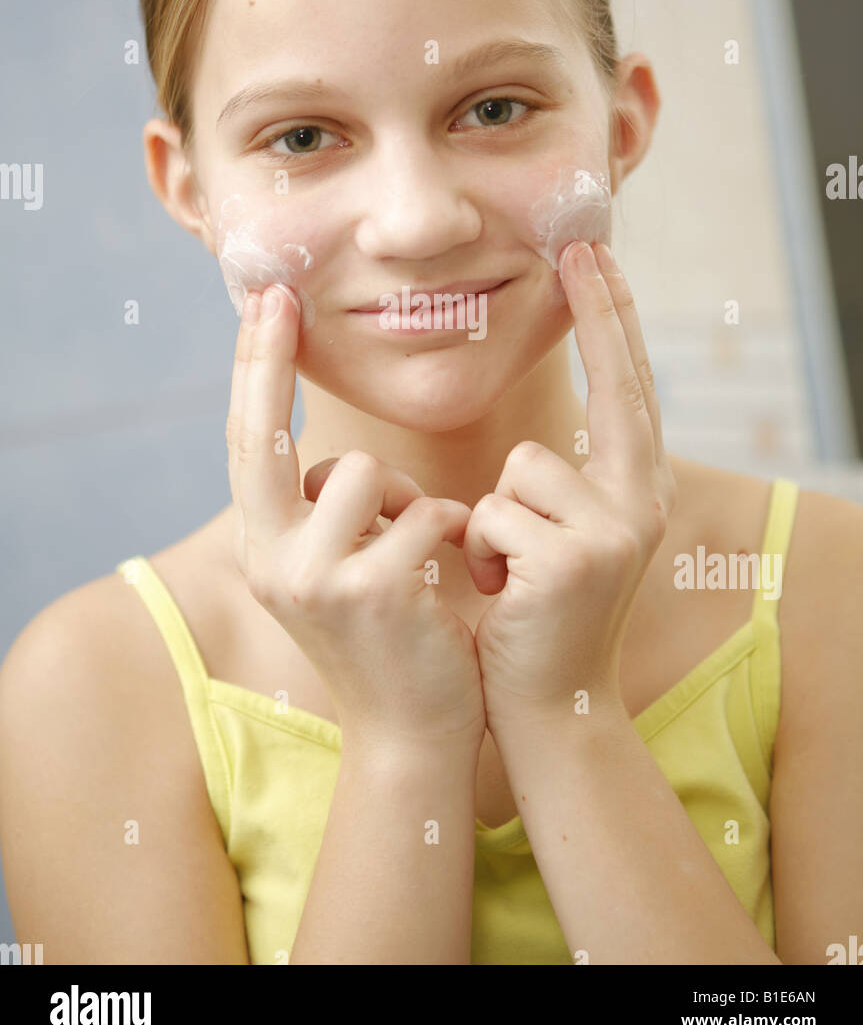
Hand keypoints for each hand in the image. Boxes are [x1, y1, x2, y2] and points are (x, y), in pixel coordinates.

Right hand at [226, 283, 486, 757]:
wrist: (418, 732)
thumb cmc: (395, 635)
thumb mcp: (344, 568)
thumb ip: (332, 516)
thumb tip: (340, 461)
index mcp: (263, 548)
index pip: (246, 445)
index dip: (252, 372)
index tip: (262, 302)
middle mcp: (267, 561)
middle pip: (260, 439)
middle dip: (265, 359)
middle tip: (277, 293)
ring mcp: (309, 579)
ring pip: (367, 470)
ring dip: (412, 498)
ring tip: (425, 548)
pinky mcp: (366, 592)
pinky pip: (424, 513)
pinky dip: (452, 533)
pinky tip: (454, 578)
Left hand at [462, 241, 676, 734]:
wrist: (550, 706)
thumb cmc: (535, 614)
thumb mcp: (555, 538)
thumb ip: (554, 485)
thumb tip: (527, 443)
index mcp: (636, 493)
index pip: (627, 390)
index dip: (613, 322)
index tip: (596, 258)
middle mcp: (644, 503)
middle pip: (615, 389)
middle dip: (599, 310)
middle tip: (582, 240)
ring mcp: (618, 531)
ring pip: (521, 466)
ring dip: (495, 519)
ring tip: (511, 571)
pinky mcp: (577, 559)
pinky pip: (495, 513)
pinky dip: (482, 552)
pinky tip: (505, 594)